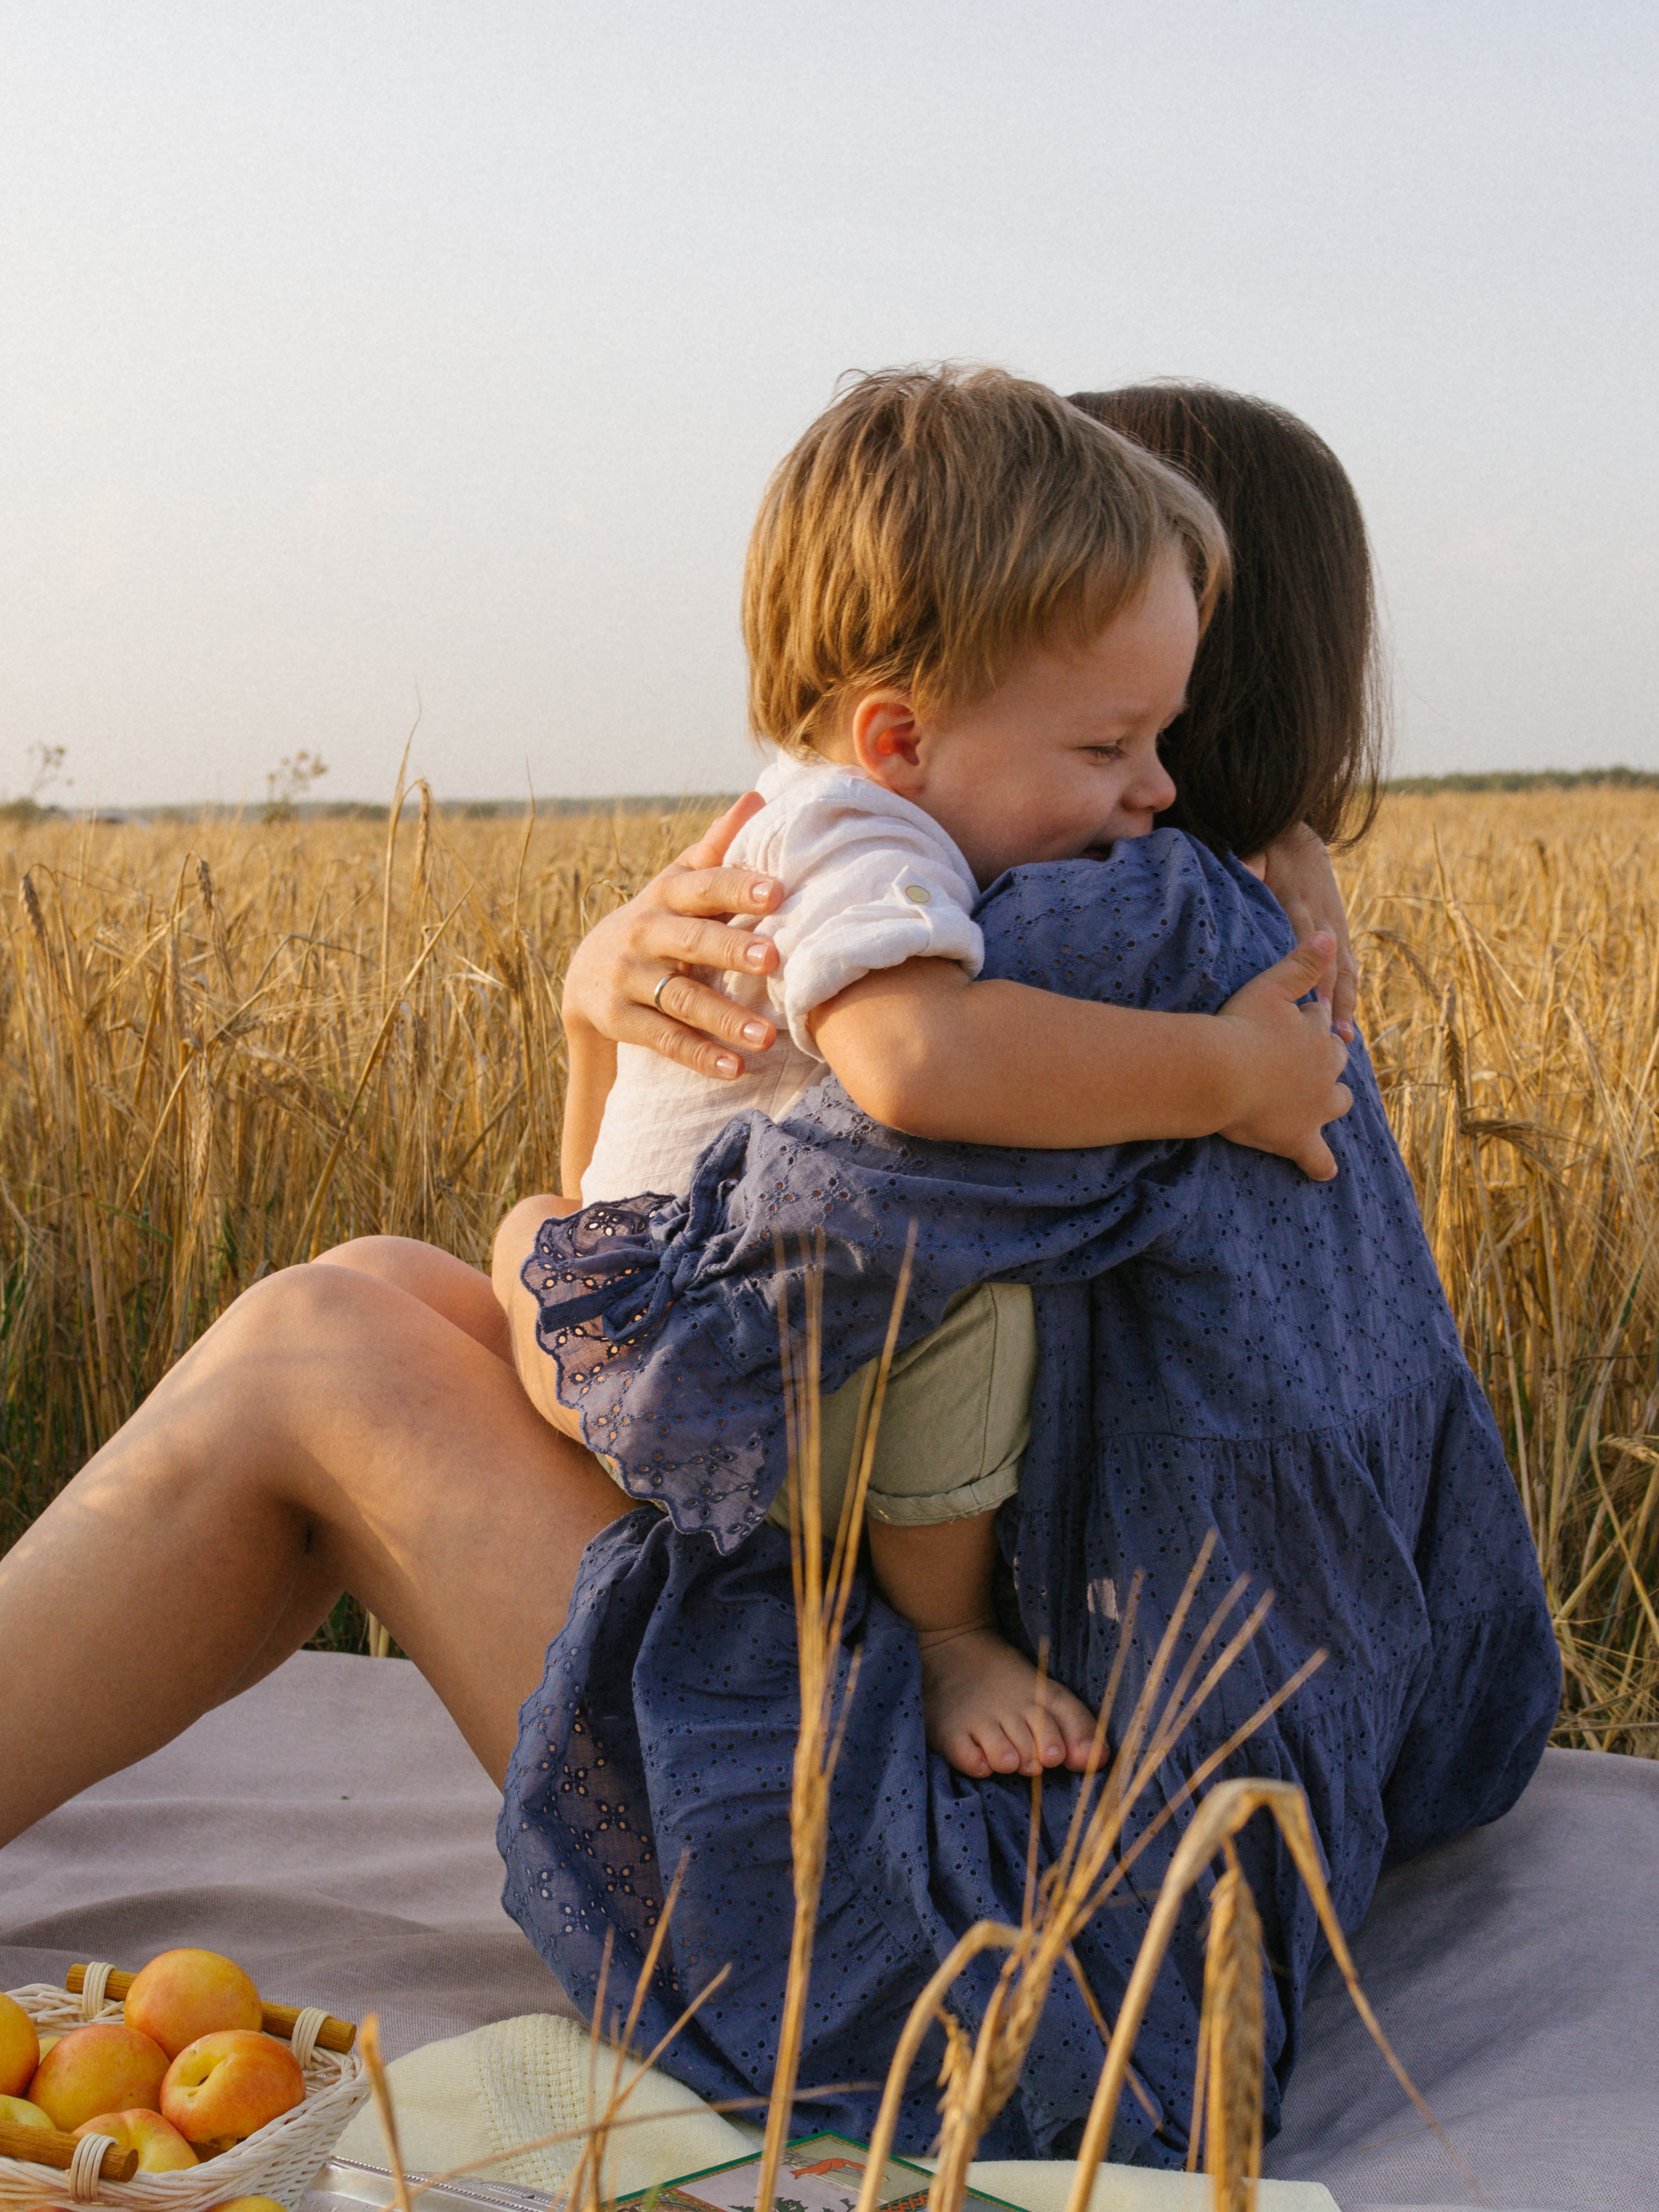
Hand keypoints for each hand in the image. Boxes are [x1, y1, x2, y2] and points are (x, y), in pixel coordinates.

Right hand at [561, 793, 785, 1079]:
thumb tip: (758, 796)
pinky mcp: (620, 1019)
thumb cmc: (658, 921)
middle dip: (731, 948)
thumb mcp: (679, 882)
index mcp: (666, 895)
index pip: (704, 886)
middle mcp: (644, 933)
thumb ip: (718, 847)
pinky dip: (700, 1055)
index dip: (738, 887)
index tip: (778, 891)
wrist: (588, 974)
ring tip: (767, 1037)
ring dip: (724, 1018)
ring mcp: (629, 978)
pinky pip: (664, 1038)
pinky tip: (736, 1069)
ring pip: (680, 998)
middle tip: (774, 958)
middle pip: (691, 940)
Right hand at [1216, 934, 1351, 1181]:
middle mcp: (1323, 1069)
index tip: (1293, 1020)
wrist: (1221, 1072)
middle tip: (1303, 1059)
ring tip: (1322, 1101)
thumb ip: (1301, 962)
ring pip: (1336, 1102)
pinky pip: (1317, 1157)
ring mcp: (1314, 1105)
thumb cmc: (1238, 1027)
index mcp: (1315, 1032)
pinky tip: (1324, 1171)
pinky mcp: (1299, 1137)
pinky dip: (1321, 1164)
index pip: (1318, 1021)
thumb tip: (1329, 934)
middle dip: (1325, 1057)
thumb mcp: (1270, 986)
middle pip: (1334, 1061)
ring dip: (1331, 1100)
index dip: (1305, 1020)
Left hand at [1251, 823, 1358, 1041]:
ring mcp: (1334, 924)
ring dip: (1347, 1001)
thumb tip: (1245, 869)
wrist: (1299, 838)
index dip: (1314, 968)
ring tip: (1347, 1036)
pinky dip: (1350, 991)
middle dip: (1336, 998)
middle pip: (1334, 961)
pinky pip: (1348, 964)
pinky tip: (1347, 1019)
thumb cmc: (1269, 851)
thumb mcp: (1257, 853)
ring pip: (1347, 967)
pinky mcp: (1338, 930)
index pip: (1309, 938)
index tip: (1316, 999)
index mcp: (1300, 900)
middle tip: (1335, 1032)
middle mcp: (1323, 916)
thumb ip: (1250, 864)